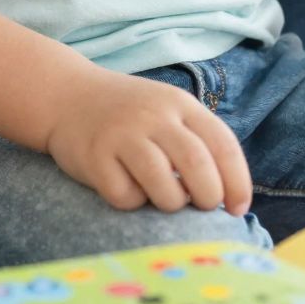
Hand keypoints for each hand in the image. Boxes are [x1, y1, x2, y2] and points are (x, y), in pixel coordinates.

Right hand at [46, 66, 252, 214]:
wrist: (67, 95)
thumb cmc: (129, 114)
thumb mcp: (167, 111)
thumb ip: (196, 141)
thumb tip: (229, 194)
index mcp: (179, 104)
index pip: (223, 145)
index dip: (238, 183)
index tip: (238, 208)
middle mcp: (153, 116)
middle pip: (197, 168)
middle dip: (209, 198)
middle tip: (202, 206)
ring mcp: (122, 135)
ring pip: (165, 190)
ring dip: (171, 204)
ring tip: (163, 197)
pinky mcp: (95, 158)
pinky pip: (126, 197)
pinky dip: (132, 201)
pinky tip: (125, 185)